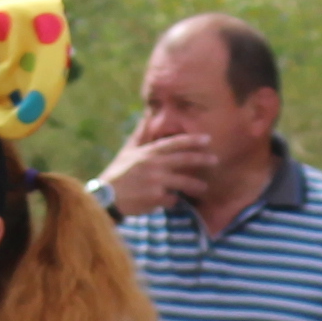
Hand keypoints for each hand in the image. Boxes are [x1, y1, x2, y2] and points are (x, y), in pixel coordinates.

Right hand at [96, 124, 214, 214]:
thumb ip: (140, 136)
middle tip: (215, 160)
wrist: (106, 197)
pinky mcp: (155, 198)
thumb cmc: (118, 174)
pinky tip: (171, 202)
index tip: (207, 139)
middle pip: (184, 160)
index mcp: (148, 153)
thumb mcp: (127, 152)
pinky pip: (172, 199)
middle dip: (202, 159)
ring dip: (195, 185)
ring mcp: (156, 181)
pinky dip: (173, 201)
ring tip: (203, 188)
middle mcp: (154, 165)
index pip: (174, 143)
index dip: (192, 140)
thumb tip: (146, 117)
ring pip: (183, 182)